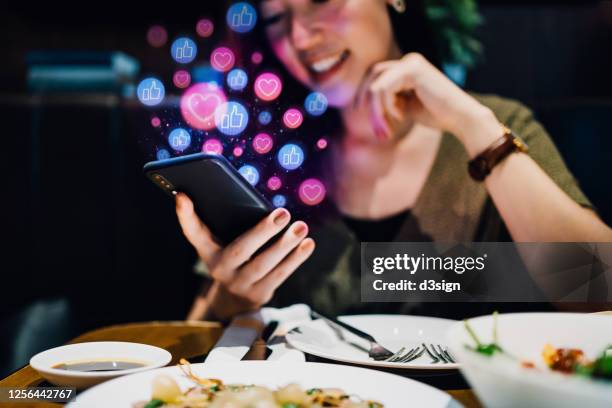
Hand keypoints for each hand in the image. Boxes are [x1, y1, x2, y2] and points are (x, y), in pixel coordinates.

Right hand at [175, 193, 314, 319]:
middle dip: (263, 231)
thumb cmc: (231, 258)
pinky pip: (280, 275)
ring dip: (286, 245)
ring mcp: (240, 285)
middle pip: (241, 249)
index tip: (182, 195)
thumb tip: (223, 197)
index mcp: (208, 252)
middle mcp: (221, 270)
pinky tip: (307, 244)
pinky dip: (296, 259)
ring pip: (265, 264)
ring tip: (301, 226)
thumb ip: (221, 223)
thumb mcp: (220, 244)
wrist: (233, 300)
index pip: (193, 232)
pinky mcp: (260, 294)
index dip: (185, 216)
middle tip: (283, 213)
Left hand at [358, 53, 502, 155]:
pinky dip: (388, 107)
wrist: (460, 118)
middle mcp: (408, 60)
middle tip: (377, 130)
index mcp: (407, 67)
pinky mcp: (412, 70)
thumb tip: (365, 101)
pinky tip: (402, 117)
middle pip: (373, 78)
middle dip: (369, 105)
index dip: (366, 96)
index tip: (370, 120)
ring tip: (387, 130)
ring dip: (378, 112)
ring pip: (377, 86)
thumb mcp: (405, 106)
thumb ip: (390, 100)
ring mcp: (410, 62)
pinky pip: (385, 89)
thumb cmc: (436, 115)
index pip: (376, 77)